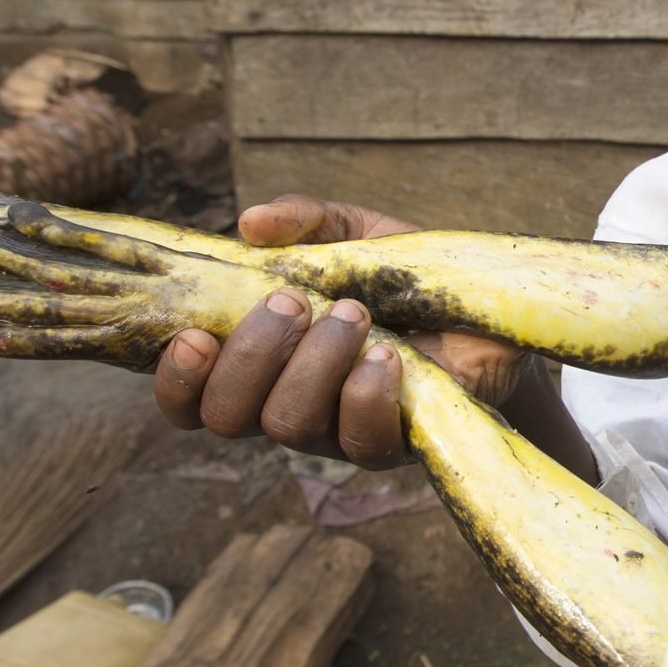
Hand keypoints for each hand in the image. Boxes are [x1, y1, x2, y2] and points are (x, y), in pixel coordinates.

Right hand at [152, 194, 523, 467]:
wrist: (489, 315)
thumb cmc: (402, 279)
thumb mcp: (352, 234)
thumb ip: (303, 223)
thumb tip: (252, 222)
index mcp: (261, 361)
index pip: (191, 396)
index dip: (178, 378)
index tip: (195, 334)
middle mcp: (286, 405)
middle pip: (228, 415)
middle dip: (251, 355)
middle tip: (291, 303)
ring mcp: (336, 433)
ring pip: (288, 425)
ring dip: (312, 364)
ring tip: (352, 313)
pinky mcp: (393, 444)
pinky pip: (361, 440)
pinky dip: (365, 395)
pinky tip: (387, 356)